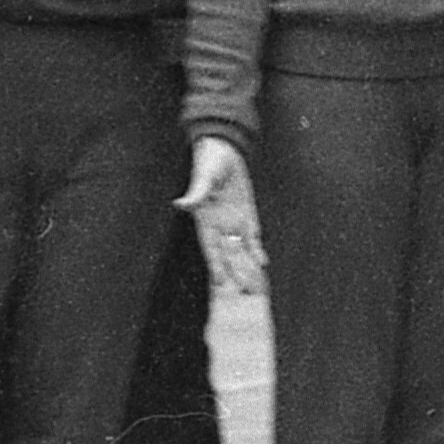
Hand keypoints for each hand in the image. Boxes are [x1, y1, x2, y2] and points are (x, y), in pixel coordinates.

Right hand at [176, 137, 264, 294]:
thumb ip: (196, 192)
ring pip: (240, 250)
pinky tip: (262, 263)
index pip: (211, 247)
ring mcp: (233, 221)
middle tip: (241, 293)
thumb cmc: (209, 161)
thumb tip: (181, 204)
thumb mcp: (204, 175)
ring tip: (253, 286)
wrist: (225, 149)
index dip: (215, 265)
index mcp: (205, 219)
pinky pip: (252, 237)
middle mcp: (219, 225)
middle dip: (233, 273)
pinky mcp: (246, 215)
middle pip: (227, 254)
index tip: (219, 283)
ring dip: (246, 266)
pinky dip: (256, 250)